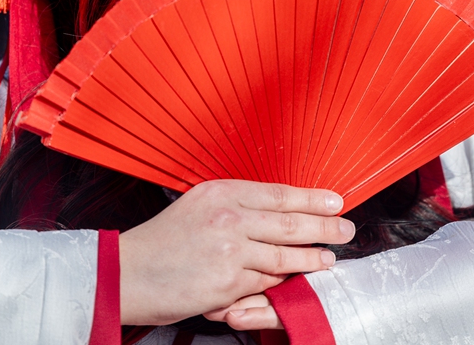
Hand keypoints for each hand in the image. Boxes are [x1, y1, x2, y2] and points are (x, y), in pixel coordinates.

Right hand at [118, 180, 353, 325]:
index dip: (312, 198)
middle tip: (346, 228)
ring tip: (328, 258)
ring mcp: (230, 251)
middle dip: (325, 227)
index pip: (280, 193)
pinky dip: (284, 282)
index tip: (335, 201)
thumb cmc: (160, 242)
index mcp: (221, 191)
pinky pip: (266, 282)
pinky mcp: (228, 283)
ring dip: (312, 258)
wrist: (127, 272)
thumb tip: (273, 210)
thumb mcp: (197, 205)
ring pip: (285, 255)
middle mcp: (228, 217)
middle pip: (290, 222)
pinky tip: (299, 280)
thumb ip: (233, 205)